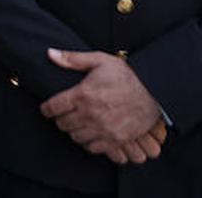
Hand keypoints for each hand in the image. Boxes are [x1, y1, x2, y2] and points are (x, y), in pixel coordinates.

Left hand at [40, 49, 161, 161]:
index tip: (46, 108)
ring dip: (73, 130)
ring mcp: (103, 129)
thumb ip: (73, 58)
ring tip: (76, 122)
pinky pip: (92, 147)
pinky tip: (89, 133)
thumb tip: (50, 53)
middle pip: (63, 124)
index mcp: (83, 94)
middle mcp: (91, 114)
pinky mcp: (115, 140)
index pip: (53, 107)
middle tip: (63, 114)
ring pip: (75, 137)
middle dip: (60, 118)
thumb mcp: (100, 60)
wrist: (155, 93)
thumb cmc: (127, 75)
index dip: (46, 108)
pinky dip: (88, 142)